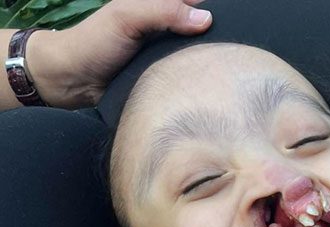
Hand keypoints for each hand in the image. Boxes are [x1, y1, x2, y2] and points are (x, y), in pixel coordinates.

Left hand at [26, 0, 212, 109]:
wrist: (73, 81)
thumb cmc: (95, 41)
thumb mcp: (128, 16)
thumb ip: (164, 12)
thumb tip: (207, 19)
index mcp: (159, 8)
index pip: (195, 5)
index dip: (213, 12)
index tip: (230, 24)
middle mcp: (166, 32)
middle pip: (202, 34)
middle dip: (217, 42)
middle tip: (234, 55)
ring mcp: (166, 60)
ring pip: (197, 61)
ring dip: (209, 67)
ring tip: (229, 75)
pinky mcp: (164, 84)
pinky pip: (186, 84)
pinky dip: (196, 87)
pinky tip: (210, 93)